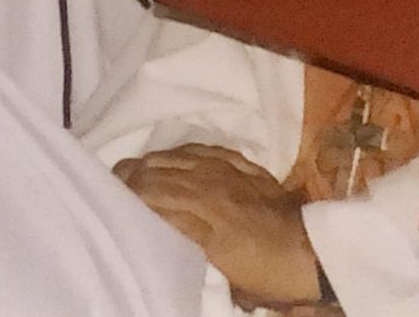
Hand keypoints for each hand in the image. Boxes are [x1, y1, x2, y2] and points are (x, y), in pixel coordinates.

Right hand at [114, 145, 319, 309]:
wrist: (310, 252)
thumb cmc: (263, 271)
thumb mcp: (220, 269)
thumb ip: (185, 242)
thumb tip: (154, 224)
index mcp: (202, 215)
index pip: (149, 195)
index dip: (125, 196)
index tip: (108, 202)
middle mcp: (209, 186)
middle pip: (155, 170)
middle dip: (128, 176)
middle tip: (111, 187)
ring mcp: (224, 170)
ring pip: (172, 156)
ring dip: (148, 163)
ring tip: (132, 172)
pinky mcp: (238, 162)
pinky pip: (199, 148)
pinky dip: (178, 153)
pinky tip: (170, 159)